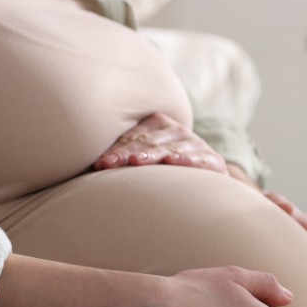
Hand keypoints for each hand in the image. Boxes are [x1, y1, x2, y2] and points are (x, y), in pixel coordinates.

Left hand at [93, 112, 227, 174]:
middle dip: (127, 153)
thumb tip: (93, 166)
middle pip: (147, 141)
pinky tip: (175, 162)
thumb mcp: (148, 159)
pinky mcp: (213, 160)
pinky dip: (188, 160)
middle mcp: (177, 130)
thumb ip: (125, 158)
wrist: (211, 182)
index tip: (99, 164)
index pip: (133, 136)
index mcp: (158, 124)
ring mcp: (196, 144)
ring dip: (153, 155)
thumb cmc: (169, 170)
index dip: (115, 149)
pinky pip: (199, 159)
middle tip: (109, 164)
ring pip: (170, 148)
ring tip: (137, 162)